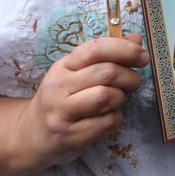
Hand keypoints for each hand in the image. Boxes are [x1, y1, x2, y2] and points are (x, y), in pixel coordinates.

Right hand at [15, 34, 149, 170]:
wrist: (32, 135)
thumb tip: (136, 39)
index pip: (95, 49)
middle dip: (130, 77)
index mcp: (63, 66)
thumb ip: (106, 55)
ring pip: (106, 97)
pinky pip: (106, 123)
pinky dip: (116, 119)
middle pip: (106, 73)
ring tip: (117, 100)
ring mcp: (61, 113)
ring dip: (121, 98)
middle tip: (133, 83)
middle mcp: (59, 87)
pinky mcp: (69, 136)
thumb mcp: (77, 73)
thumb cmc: (62, 100)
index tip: (142, 56)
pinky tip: (108, 118)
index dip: (125, 49)